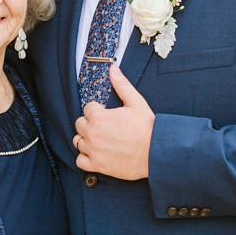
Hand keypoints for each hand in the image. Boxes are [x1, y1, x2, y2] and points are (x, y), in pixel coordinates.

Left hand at [75, 64, 152, 179]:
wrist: (158, 153)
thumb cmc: (148, 128)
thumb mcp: (136, 103)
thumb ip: (121, 85)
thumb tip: (112, 69)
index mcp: (99, 117)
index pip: (88, 108)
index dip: (98, 110)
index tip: (108, 114)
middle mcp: (92, 134)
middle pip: (80, 124)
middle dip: (90, 123)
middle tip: (105, 127)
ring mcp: (93, 151)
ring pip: (78, 141)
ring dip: (86, 139)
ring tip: (101, 139)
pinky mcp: (97, 165)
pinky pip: (80, 161)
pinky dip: (85, 158)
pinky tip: (96, 153)